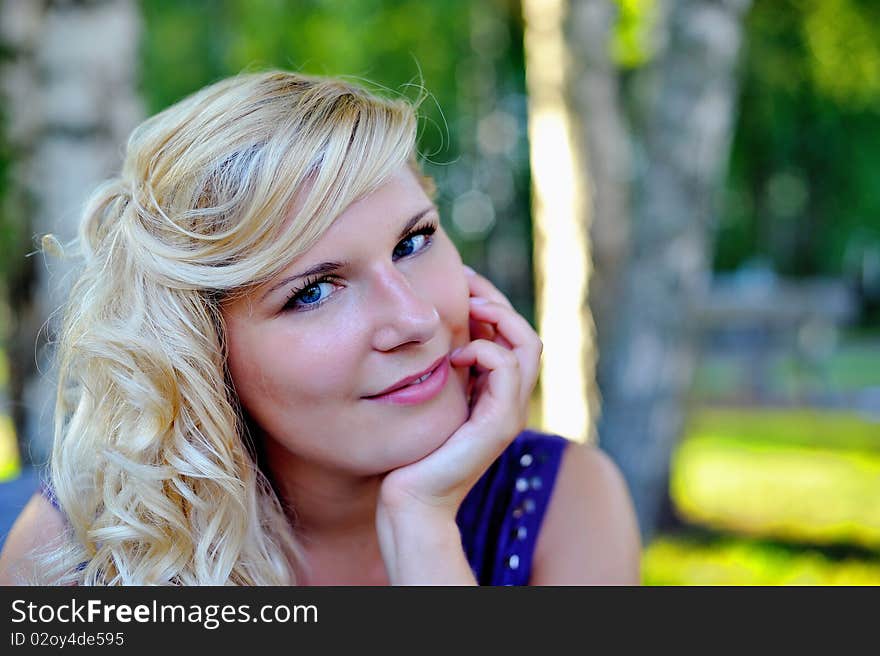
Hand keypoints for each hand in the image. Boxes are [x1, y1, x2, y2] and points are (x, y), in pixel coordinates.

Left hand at [378, 266, 542, 516]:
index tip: (462, 280)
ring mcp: (508, 413)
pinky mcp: (498, 424)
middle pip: (525, 335)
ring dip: (498, 317)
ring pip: (526, 344)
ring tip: (469, 307)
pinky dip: (485, 349)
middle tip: (465, 281)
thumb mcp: (430, 397)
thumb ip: (441, 369)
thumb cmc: (411, 452)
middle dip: (497, 301)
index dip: (491, 303)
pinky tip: (454, 353)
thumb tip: (434, 331)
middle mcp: (509, 401)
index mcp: (494, 394)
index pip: (511, 337)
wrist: (409, 500)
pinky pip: (506, 367)